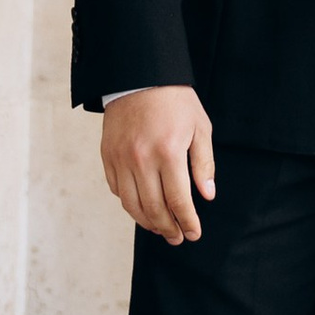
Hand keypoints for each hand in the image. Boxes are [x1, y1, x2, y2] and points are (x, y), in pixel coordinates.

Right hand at [102, 86, 214, 242]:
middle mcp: (141, 159)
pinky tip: (142, 208)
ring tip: (161, 228)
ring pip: (132, 205)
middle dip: (168, 228)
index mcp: (168, 152)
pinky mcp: (107, 157)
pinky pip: (117, 190)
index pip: (178, 200)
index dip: (187, 222)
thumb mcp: (199, 127)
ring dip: (148, 222)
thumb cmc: (175, 101)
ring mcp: (121, 159)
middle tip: (178, 237)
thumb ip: (203, 164)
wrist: (139, 76)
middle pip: (154, 209)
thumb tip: (206, 196)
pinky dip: (130, 204)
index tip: (194, 233)